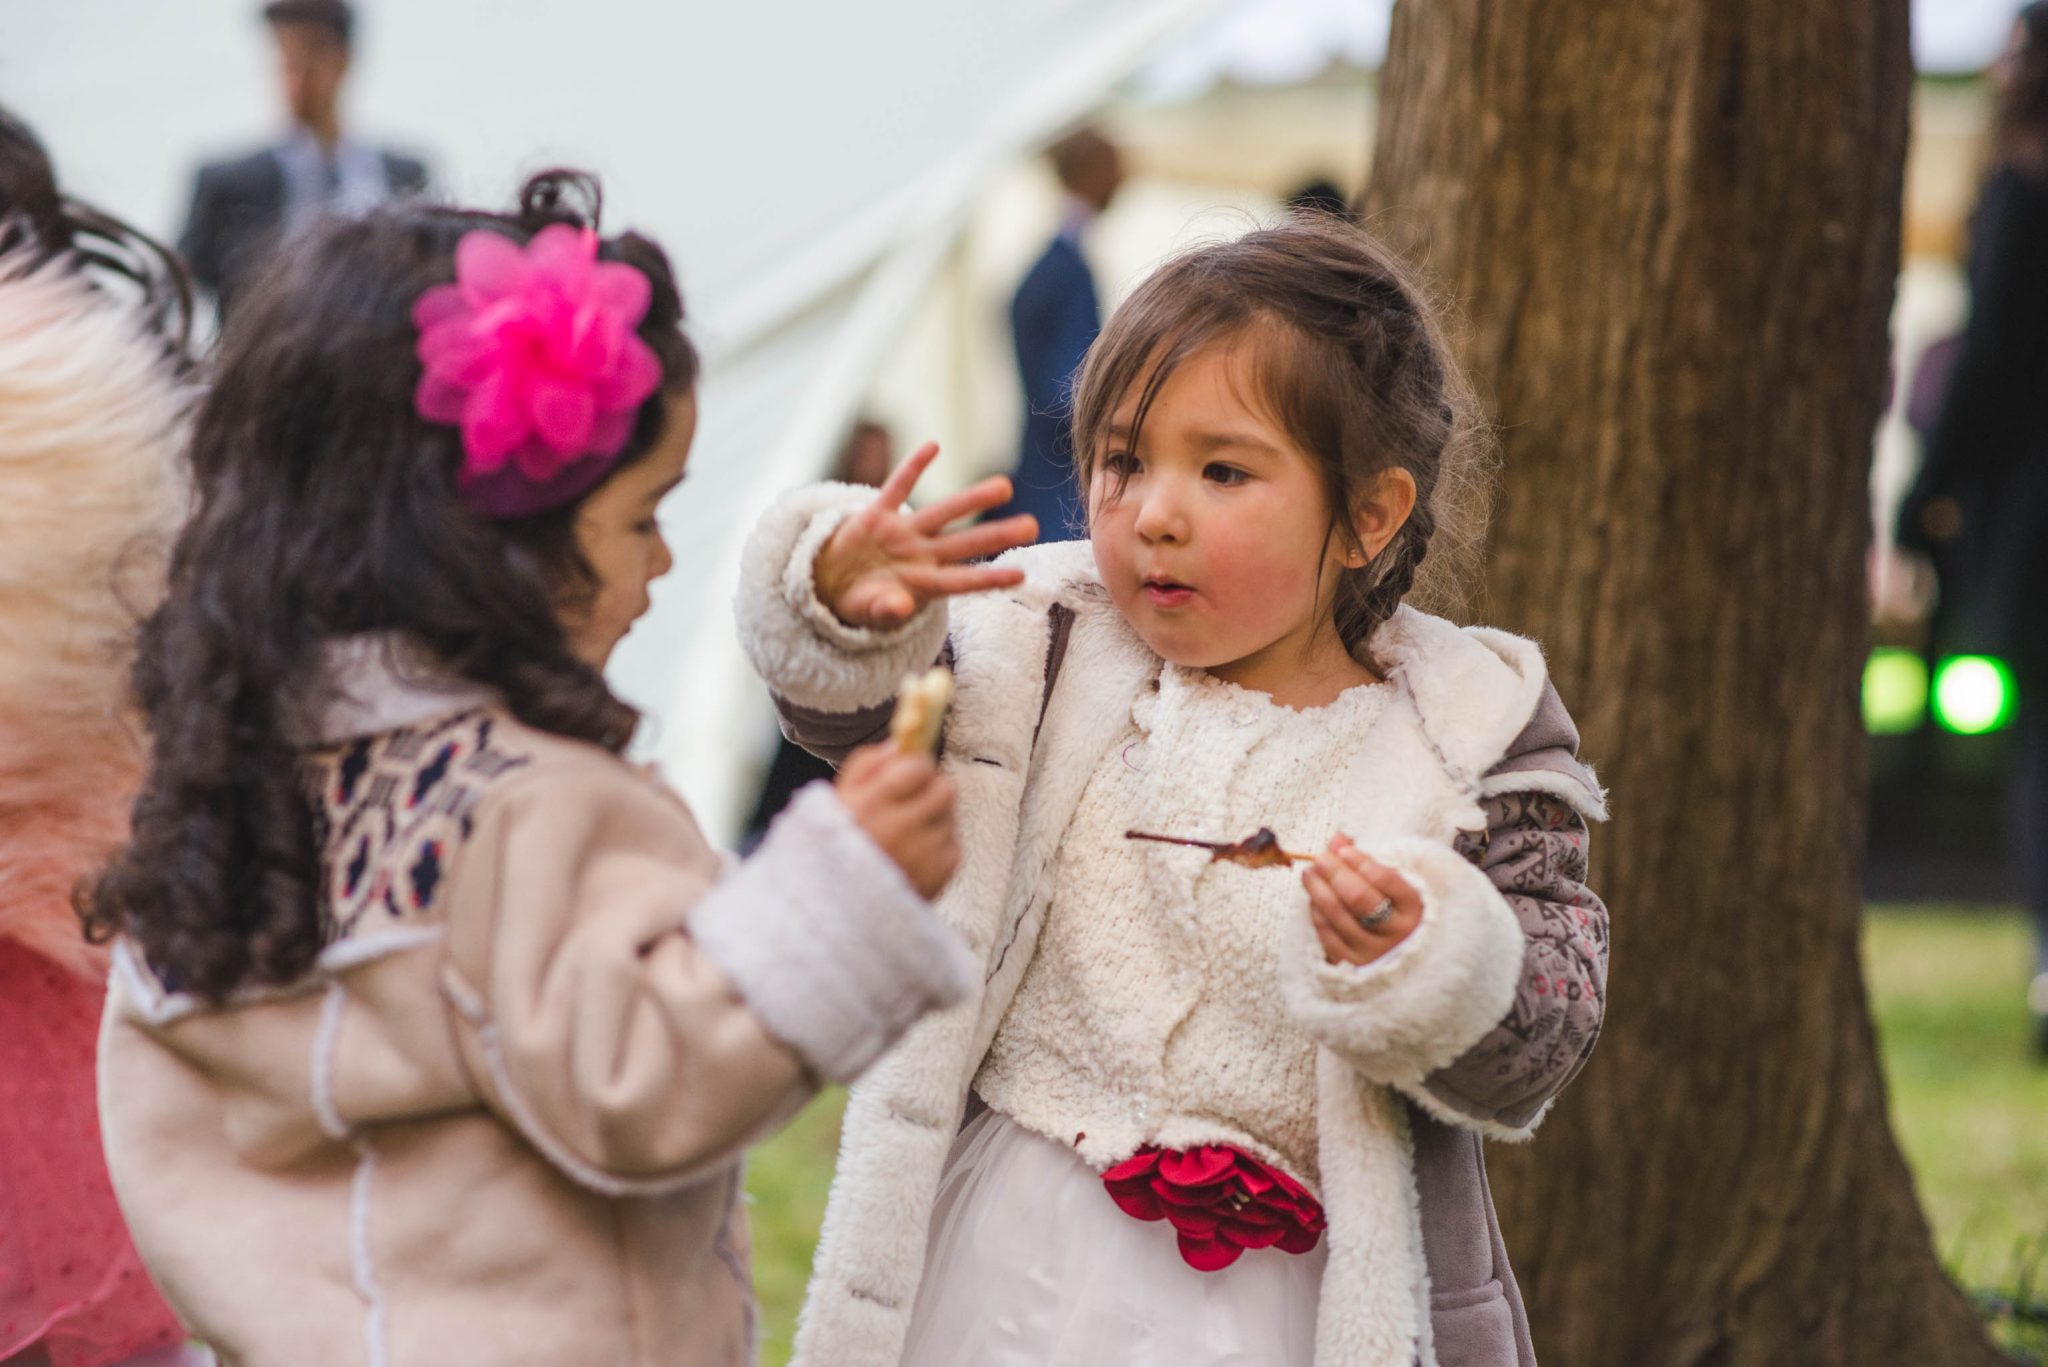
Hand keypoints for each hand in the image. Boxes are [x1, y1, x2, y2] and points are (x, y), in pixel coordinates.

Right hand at [816, 442, 1039, 629]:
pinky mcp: (876, 515)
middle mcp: (920, 555)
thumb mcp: (868, 612)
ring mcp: (901, 533)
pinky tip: (934, 445)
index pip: (962, 581)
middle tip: (1033, 526)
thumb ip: (886, 610)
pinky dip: (913, 466)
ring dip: (972, 499)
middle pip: (964, 543)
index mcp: (922, 584)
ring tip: (1005, 487)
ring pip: (942, 512)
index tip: (1021, 575)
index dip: (990, 578)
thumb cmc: (858, 602)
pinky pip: (897, 486)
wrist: (827, 582)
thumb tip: (902, 607)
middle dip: (997, 535)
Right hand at [836, 743, 958, 899]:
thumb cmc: (835, 845)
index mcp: (871, 805)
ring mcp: (923, 853)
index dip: (916, 767)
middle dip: (932, 789)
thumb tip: (898, 746)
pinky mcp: (940, 874)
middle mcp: (900, 828)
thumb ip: (866, 764)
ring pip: (950, 816)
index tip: (907, 775)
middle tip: (913, 801)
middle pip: (945, 789)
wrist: (837, 910)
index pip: (918, 767)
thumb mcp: (837, 799)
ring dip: (934, 819)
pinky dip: (938, 846)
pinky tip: (914, 856)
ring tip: (907, 834)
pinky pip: (953, 844)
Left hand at [1304, 835, 1422, 965]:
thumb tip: (1337, 838)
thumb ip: (1366, 859)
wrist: (1404, 953)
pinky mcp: (1355, 963)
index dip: (1361, 862)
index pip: (1386, 879)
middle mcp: (1397, 931)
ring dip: (1318, 891)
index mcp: (1413, 906)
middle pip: (1359, 898)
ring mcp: (1376, 949)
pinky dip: (1317, 914)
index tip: (1343, 849)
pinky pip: (1329, 937)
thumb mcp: (1392, 881)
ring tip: (1309, 873)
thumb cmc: (1396, 908)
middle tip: (1320, 858)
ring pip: (1339, 916)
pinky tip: (1313, 899)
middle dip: (1335, 874)